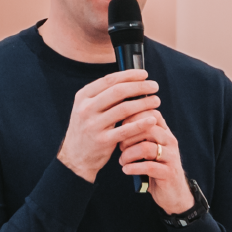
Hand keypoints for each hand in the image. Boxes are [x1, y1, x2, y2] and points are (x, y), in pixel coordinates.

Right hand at [58, 67, 158, 186]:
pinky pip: (126, 130)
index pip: (109, 80)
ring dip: (144, 103)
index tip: (144, 74)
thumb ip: (104, 95)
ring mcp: (94, 125)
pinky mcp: (103, 141)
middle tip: (154, 86)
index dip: (129, 75)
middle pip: (118, 91)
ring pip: (124, 109)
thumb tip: (132, 80)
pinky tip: (152, 119)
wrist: (75, 157)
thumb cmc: (88, 128)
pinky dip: (141, 123)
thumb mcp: (87, 108)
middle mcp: (86, 109)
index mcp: (83, 97)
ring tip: (156, 101)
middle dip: (140, 87)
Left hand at [118, 99, 194, 212]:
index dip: (134, 116)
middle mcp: (170, 141)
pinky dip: (133, 168)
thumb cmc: (156, 169)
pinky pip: (149, 167)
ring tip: (122, 161)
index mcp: (165, 132)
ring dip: (128, 154)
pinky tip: (126, 170)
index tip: (121, 127)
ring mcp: (171, 157)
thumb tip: (119, 124)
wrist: (174, 193)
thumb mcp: (151, 149)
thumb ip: (141, 137)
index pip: (152, 113)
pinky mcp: (169, 173)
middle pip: (147, 128)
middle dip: (128, 137)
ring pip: (146, 148)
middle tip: (120, 147)